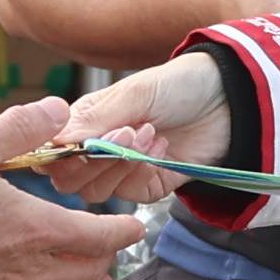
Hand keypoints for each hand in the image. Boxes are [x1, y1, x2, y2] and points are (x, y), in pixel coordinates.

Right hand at [50, 49, 231, 202]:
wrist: (228, 98)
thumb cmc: (178, 84)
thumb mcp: (134, 94)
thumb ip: (95, 121)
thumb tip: (56, 142)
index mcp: (85, 122)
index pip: (51, 152)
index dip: (61, 154)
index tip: (81, 144)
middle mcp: (97, 148)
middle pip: (69, 179)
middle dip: (95, 160)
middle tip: (126, 132)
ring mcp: (122, 170)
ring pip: (96, 192)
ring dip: (121, 165)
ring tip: (149, 134)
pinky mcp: (148, 186)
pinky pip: (131, 195)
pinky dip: (144, 172)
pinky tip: (162, 148)